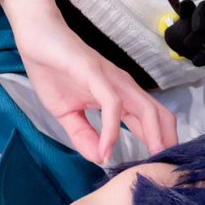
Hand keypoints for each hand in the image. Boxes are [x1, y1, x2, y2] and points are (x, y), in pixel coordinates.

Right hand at [0, 0, 178, 163]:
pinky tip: (106, 147)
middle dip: (166, 142)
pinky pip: (111, 102)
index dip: (162, 141)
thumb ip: (83, 136)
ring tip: (149, 161)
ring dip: (150, 135)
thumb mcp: (66, 113)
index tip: (164, 166)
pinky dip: (112, 127)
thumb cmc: (53, 69)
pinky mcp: (94, 72)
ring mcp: (110, 78)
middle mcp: (122, 86)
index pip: (150, 120)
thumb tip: (99, 159)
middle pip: (157, 115)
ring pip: (143, 108)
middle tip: (167, 169)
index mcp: (119, 95)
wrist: (36, 34)